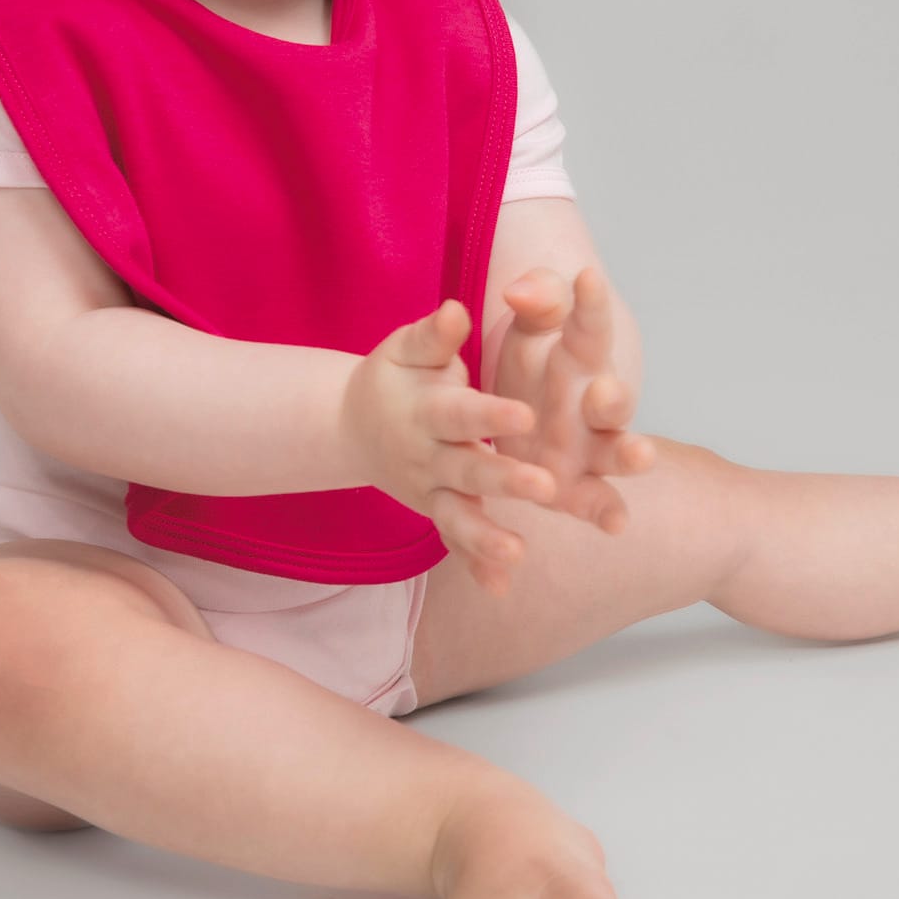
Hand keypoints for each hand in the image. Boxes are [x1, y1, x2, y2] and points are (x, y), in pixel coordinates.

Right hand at [341, 298, 560, 592]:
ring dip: (485, 538)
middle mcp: (428, 455)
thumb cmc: (394, 377)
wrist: (352, 425)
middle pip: (468, 469)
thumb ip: (434, 335)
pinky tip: (499, 589)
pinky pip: (455, 543)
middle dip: (505, 480)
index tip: (523, 412)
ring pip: (458, 517)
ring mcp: (431, 490)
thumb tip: (456, 310)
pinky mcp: (436, 513)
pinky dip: (475, 567)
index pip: (460, 413)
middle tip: (546, 486)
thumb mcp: (406, 348)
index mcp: (426, 410)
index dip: (489, 413)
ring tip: (517, 554)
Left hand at [490, 265, 656, 537]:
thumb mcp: (530, 326)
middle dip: (615, 397)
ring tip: (643, 455)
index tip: (586, 279)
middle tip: (606, 391)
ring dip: (628, 455)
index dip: (590, 304)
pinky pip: (591, 502)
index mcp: (582, 358)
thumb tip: (520, 291)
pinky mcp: (570, 489)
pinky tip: (617, 524)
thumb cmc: (534, 363)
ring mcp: (586, 450)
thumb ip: (536, 302)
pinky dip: (605, 512)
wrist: (517, 418)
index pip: (589, 327)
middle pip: (613, 401)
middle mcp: (592, 406)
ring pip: (613, 453)